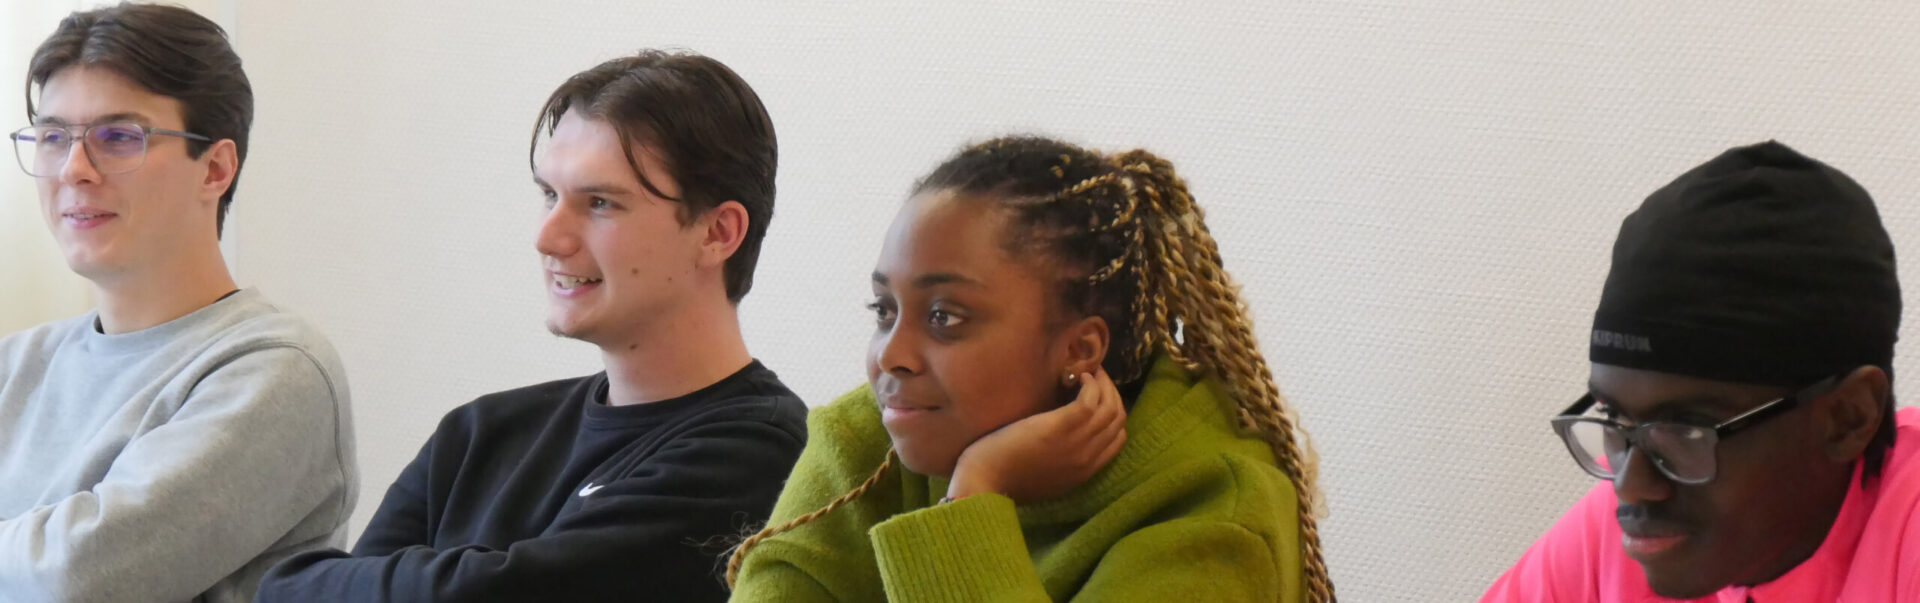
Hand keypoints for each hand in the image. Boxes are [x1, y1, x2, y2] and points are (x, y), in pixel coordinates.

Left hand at [946, 368, 1126, 504]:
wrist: (984, 485)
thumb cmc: (1003, 478)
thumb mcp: (1043, 476)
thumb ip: (1060, 459)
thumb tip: (1062, 434)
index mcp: (1085, 472)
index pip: (1118, 438)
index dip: (1113, 412)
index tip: (1098, 396)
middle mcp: (1088, 458)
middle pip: (1118, 418)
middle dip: (1112, 392)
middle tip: (1096, 376)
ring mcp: (1077, 443)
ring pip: (1110, 407)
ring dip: (1103, 383)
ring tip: (1088, 372)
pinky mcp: (1060, 427)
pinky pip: (1091, 400)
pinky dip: (1090, 384)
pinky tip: (1076, 376)